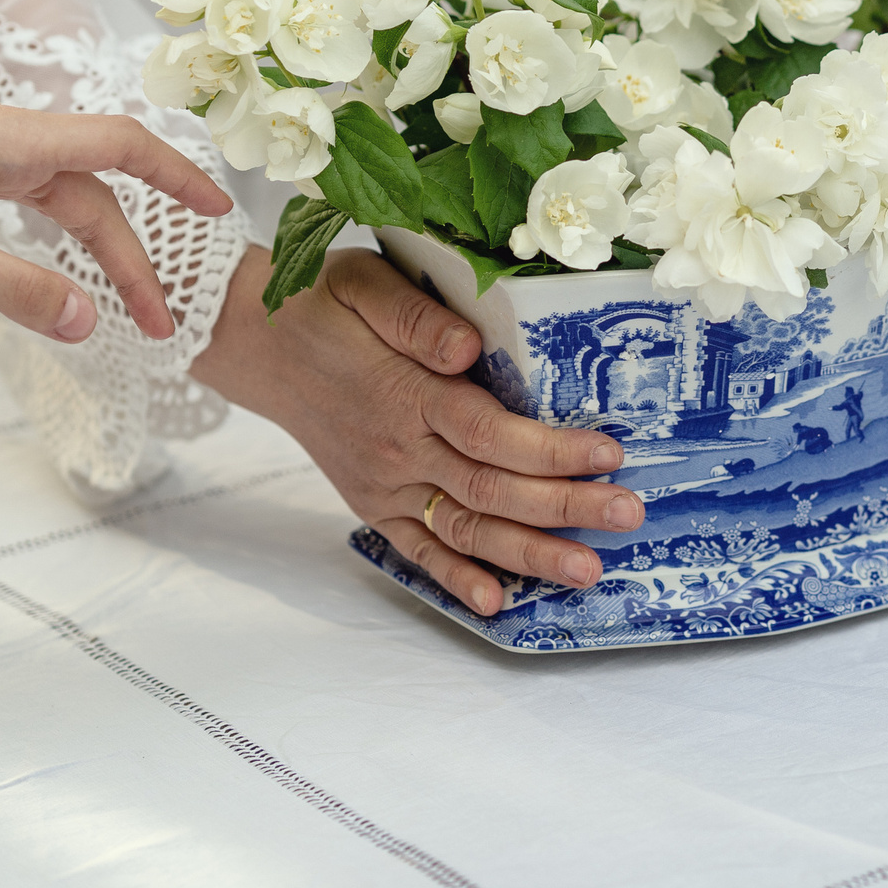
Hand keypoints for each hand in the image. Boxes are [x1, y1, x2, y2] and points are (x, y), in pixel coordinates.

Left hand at [0, 94, 233, 343]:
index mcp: (10, 140)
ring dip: (95, 253)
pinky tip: (52, 273)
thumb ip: (16, 287)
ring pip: (60, 200)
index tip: (221, 212)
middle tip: (155, 325)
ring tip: (116, 312)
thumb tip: (90, 322)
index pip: (123, 146)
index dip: (179, 175)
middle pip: (95, 193)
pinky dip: (54, 240)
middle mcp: (1, 137)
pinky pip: (25, 202)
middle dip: (133, 257)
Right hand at [191, 247, 645, 618]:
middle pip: (492, 490)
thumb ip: (415, 317)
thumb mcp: (365, 284)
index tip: (610, 453)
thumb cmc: (323, 306)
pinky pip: (418, 551)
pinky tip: (498, 603)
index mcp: (406, 394)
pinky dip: (456, 580)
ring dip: (529, 555)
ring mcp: (386, 486)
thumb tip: (467, 346)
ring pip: (466, 531)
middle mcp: (399, 450)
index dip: (551, 450)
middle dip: (565, 508)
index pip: (490, 433)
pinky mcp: (374, 505)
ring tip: (588, 571)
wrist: (258, 345)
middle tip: (629, 515)